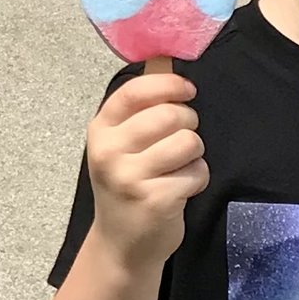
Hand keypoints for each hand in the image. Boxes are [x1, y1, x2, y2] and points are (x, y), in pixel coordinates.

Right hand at [84, 69, 208, 268]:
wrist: (121, 246)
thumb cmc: (128, 184)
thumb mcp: (123, 142)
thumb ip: (142, 100)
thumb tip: (162, 53)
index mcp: (101, 130)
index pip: (136, 90)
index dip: (170, 85)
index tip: (187, 91)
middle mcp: (109, 151)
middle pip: (171, 114)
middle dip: (188, 125)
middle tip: (181, 142)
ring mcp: (130, 177)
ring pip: (189, 142)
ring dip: (194, 155)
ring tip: (178, 168)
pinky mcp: (154, 200)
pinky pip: (197, 172)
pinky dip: (197, 179)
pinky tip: (180, 190)